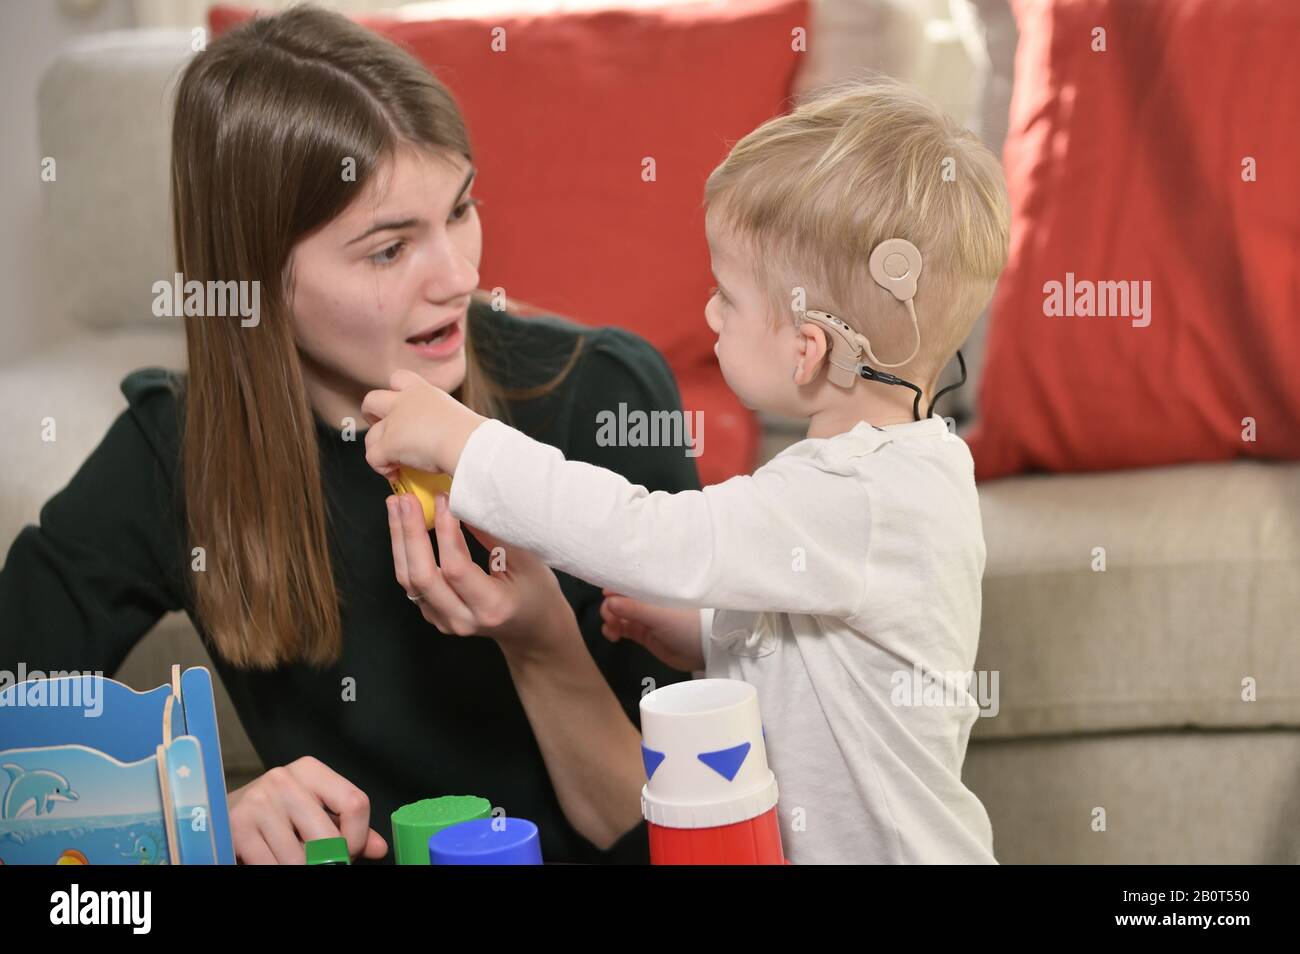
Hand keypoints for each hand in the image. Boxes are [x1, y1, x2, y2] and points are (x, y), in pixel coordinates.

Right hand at [226, 756, 387, 864]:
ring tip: (289, 857)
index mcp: (310, 770)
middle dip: (328, 860)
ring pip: (299, 859)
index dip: (357, 838)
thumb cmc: (277, 814)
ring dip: (299, 868)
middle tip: (318, 862)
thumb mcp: (314, 811)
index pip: (355, 804)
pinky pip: (271, 866)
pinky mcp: (236, 827)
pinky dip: (276, 870)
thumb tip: (380, 848)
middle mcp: (284, 779)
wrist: (224, 814)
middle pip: (328, 837)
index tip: (348, 851)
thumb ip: (347, 828)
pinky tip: (272, 860)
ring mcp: (258, 801)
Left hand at [362, 369, 486, 478]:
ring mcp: (394, 422)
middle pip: (371, 400)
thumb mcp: (455, 416)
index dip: (394, 392)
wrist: (468, 443)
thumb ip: (441, 419)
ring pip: (370, 435)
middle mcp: (404, 402)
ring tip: (394, 463)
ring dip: (377, 450)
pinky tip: (395, 474)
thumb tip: (444, 436)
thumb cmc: (471, 434)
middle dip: (371, 415)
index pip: (399, 378)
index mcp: (423, 391)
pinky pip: (373, 457)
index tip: (400, 407)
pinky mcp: (389, 444)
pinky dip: (381, 468)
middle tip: (385, 431)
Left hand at [388, 488, 576, 658]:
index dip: (445, 531)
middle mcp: (463, 618)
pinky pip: (411, 584)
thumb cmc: (536, 592)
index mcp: (491, 607)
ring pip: (409, 580)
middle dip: (410, 533)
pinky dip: (405, 553)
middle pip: (422, 576)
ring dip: (400, 540)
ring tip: (396, 505)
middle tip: (407, 498)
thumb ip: (493, 535)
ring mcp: (444, 620)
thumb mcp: (526, 561)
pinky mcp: (434, 615)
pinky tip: (404, 526)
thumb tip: (464, 500)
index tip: (444, 499)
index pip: (456, 568)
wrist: (532, 629)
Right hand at [599, 588, 704, 671]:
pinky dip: (613, 629)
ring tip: (612, 630)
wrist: (706, 649)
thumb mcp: (660, 614)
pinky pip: (622, 627)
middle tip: (611, 618)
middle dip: (610, 606)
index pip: (628, 581)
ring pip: (618, 612)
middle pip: (619, 597)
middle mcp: (647, 600)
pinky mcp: (643, 633)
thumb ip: (634, 607)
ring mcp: (644, 616)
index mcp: (653, 588)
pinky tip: (612, 635)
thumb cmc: (688, 624)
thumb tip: (608, 600)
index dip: (615, 585)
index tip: (606, 594)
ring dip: (609, 618)